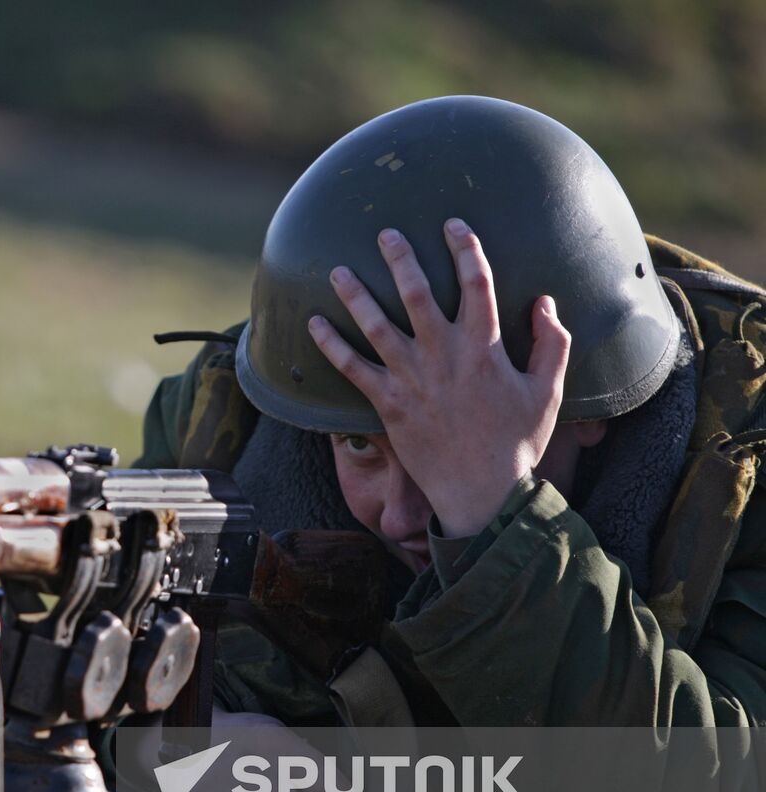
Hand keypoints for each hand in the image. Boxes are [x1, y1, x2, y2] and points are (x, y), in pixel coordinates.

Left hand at [308, 220, 570, 537]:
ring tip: (338, 270)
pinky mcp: (387, 403)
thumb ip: (552, 342)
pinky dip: (330, 345)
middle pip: (417, 292)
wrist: (483, 491)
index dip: (465, 248)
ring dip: (355, 294)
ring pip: (377, 324)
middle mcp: (444, 355)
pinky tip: (313, 324)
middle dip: (401, 258)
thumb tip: (545, 302)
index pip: (476, 283)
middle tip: (386, 233)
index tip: (453, 225)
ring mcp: (412, 378)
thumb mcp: (548, 391)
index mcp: (486, 346)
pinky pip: (351, 368)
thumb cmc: (518, 442)